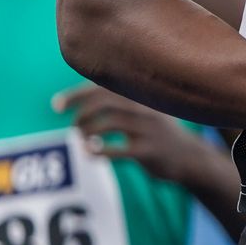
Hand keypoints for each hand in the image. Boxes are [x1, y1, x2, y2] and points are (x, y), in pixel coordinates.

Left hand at [55, 85, 212, 185]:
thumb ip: (118, 101)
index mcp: (142, 96)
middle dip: (82, 114)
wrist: (189, 157)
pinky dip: (99, 151)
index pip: (103, 87)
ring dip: (88, 131)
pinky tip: (89, 153)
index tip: (57, 106)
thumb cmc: (156, 133)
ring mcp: (150, 129)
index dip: (76, 94)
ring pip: (111, 122)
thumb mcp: (144, 111)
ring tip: (81, 139)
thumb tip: (78, 96)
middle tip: (74, 127)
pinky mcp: (150, 151)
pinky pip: (120, 150)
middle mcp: (146, 108)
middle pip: (105, 102)